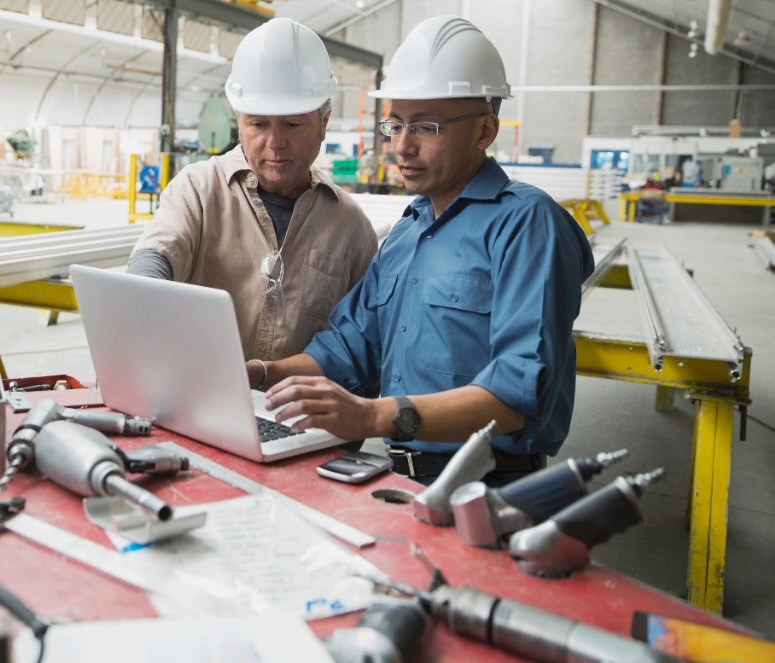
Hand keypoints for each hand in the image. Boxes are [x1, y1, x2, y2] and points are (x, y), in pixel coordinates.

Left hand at [264, 376, 385, 439]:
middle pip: (295, 391)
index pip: (295, 381)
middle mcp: (325, 391)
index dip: (278, 388)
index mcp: (322, 383)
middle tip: (268, 406)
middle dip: (277, 399)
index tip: (268, 395)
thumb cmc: (347, 406)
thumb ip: (312, 391)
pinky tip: (294, 428)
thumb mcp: (330, 391)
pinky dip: (299, 424)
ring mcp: (330, 405)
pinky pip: (311, 421)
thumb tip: (287, 396)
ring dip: (285, 412)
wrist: (369, 415)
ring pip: (301, 405)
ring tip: (278, 418)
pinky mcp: (334, 420)